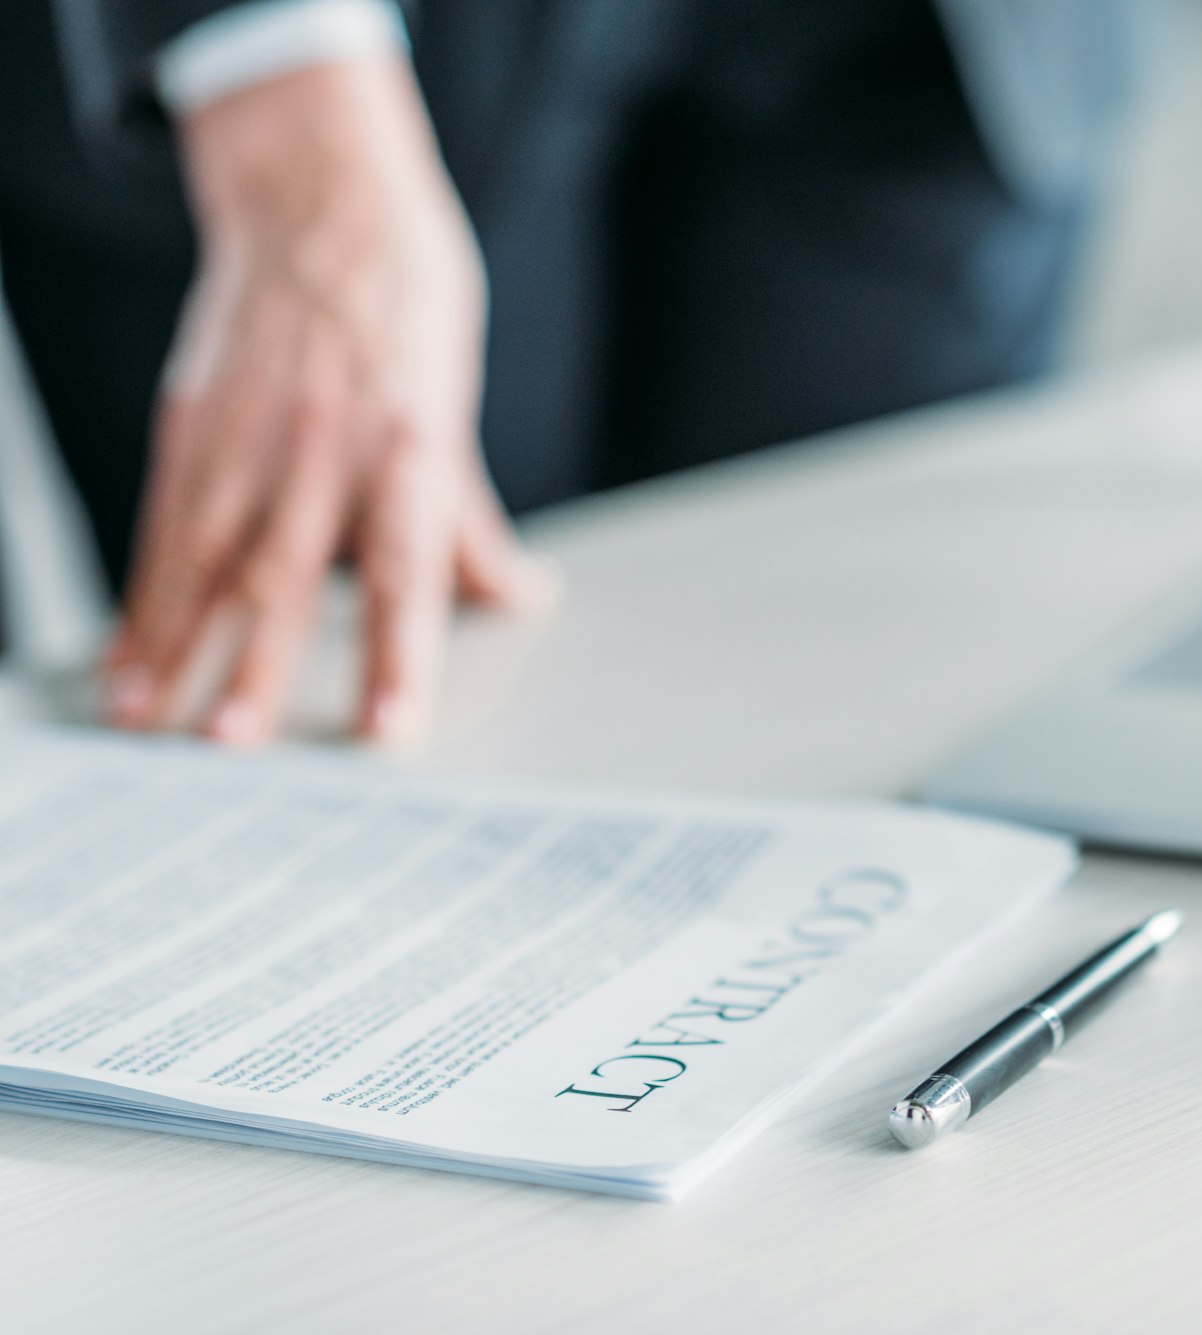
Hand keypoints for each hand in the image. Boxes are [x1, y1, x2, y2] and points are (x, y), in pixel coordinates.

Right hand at [103, 58, 552, 747]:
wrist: (322, 202)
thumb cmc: (404, 310)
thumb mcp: (454, 412)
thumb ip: (471, 523)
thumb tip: (519, 599)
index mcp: (409, 447)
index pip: (407, 572)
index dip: (400, 656)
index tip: (390, 729)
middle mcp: (326, 446)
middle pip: (288, 570)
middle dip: (257, 661)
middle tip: (232, 743)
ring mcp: (249, 433)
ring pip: (206, 554)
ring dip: (176, 646)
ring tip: (146, 722)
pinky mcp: (190, 420)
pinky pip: (162, 524)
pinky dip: (142, 598)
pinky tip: (125, 660)